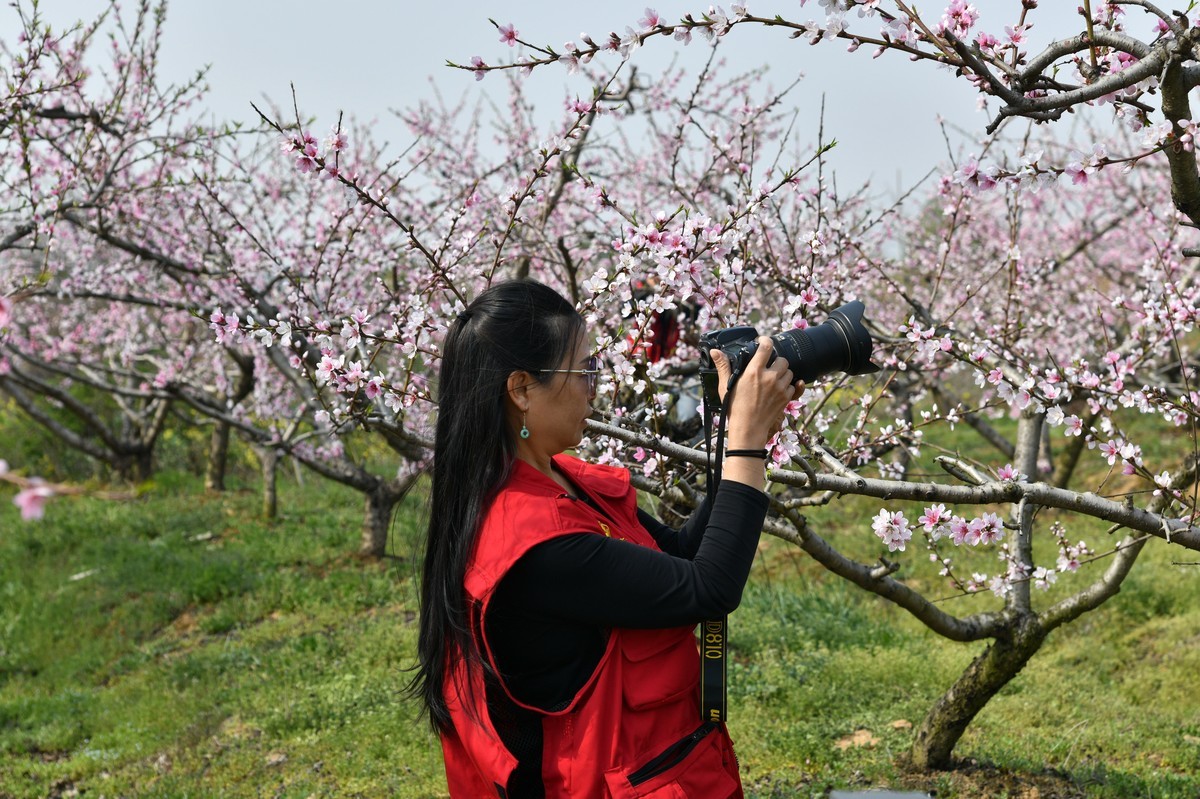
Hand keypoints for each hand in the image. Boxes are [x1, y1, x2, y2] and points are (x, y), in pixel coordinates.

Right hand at [709, 337, 804, 451]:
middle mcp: (770, 377)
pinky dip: (788, 385)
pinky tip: (780, 388)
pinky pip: (793, 386)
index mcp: (754, 372)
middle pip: (782, 359)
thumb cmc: (734, 408)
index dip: (765, 340)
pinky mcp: (786, 398)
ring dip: (783, 373)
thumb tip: (715, 351)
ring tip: (773, 379)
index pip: (766, 347)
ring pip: (789, 372)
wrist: (748, 429)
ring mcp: (780, 388)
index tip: (762, 341)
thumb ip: (723, 366)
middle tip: (768, 366)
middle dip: (776, 361)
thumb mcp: (725, 386)